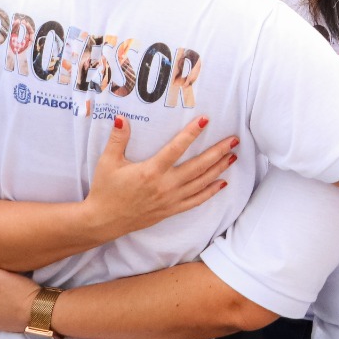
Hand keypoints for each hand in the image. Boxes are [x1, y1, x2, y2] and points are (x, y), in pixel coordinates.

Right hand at [83, 116, 237, 238]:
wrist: (104, 221)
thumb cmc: (106, 190)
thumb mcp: (108, 162)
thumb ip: (118, 140)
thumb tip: (121, 118)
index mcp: (150, 171)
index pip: (176, 148)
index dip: (192, 133)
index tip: (206, 120)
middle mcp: (165, 185)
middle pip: (198, 166)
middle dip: (218, 152)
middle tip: (234, 140)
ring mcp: (170, 199)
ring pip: (201, 183)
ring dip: (219, 169)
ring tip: (233, 156)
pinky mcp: (171, 210)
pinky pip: (196, 201)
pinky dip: (210, 192)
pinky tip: (222, 183)